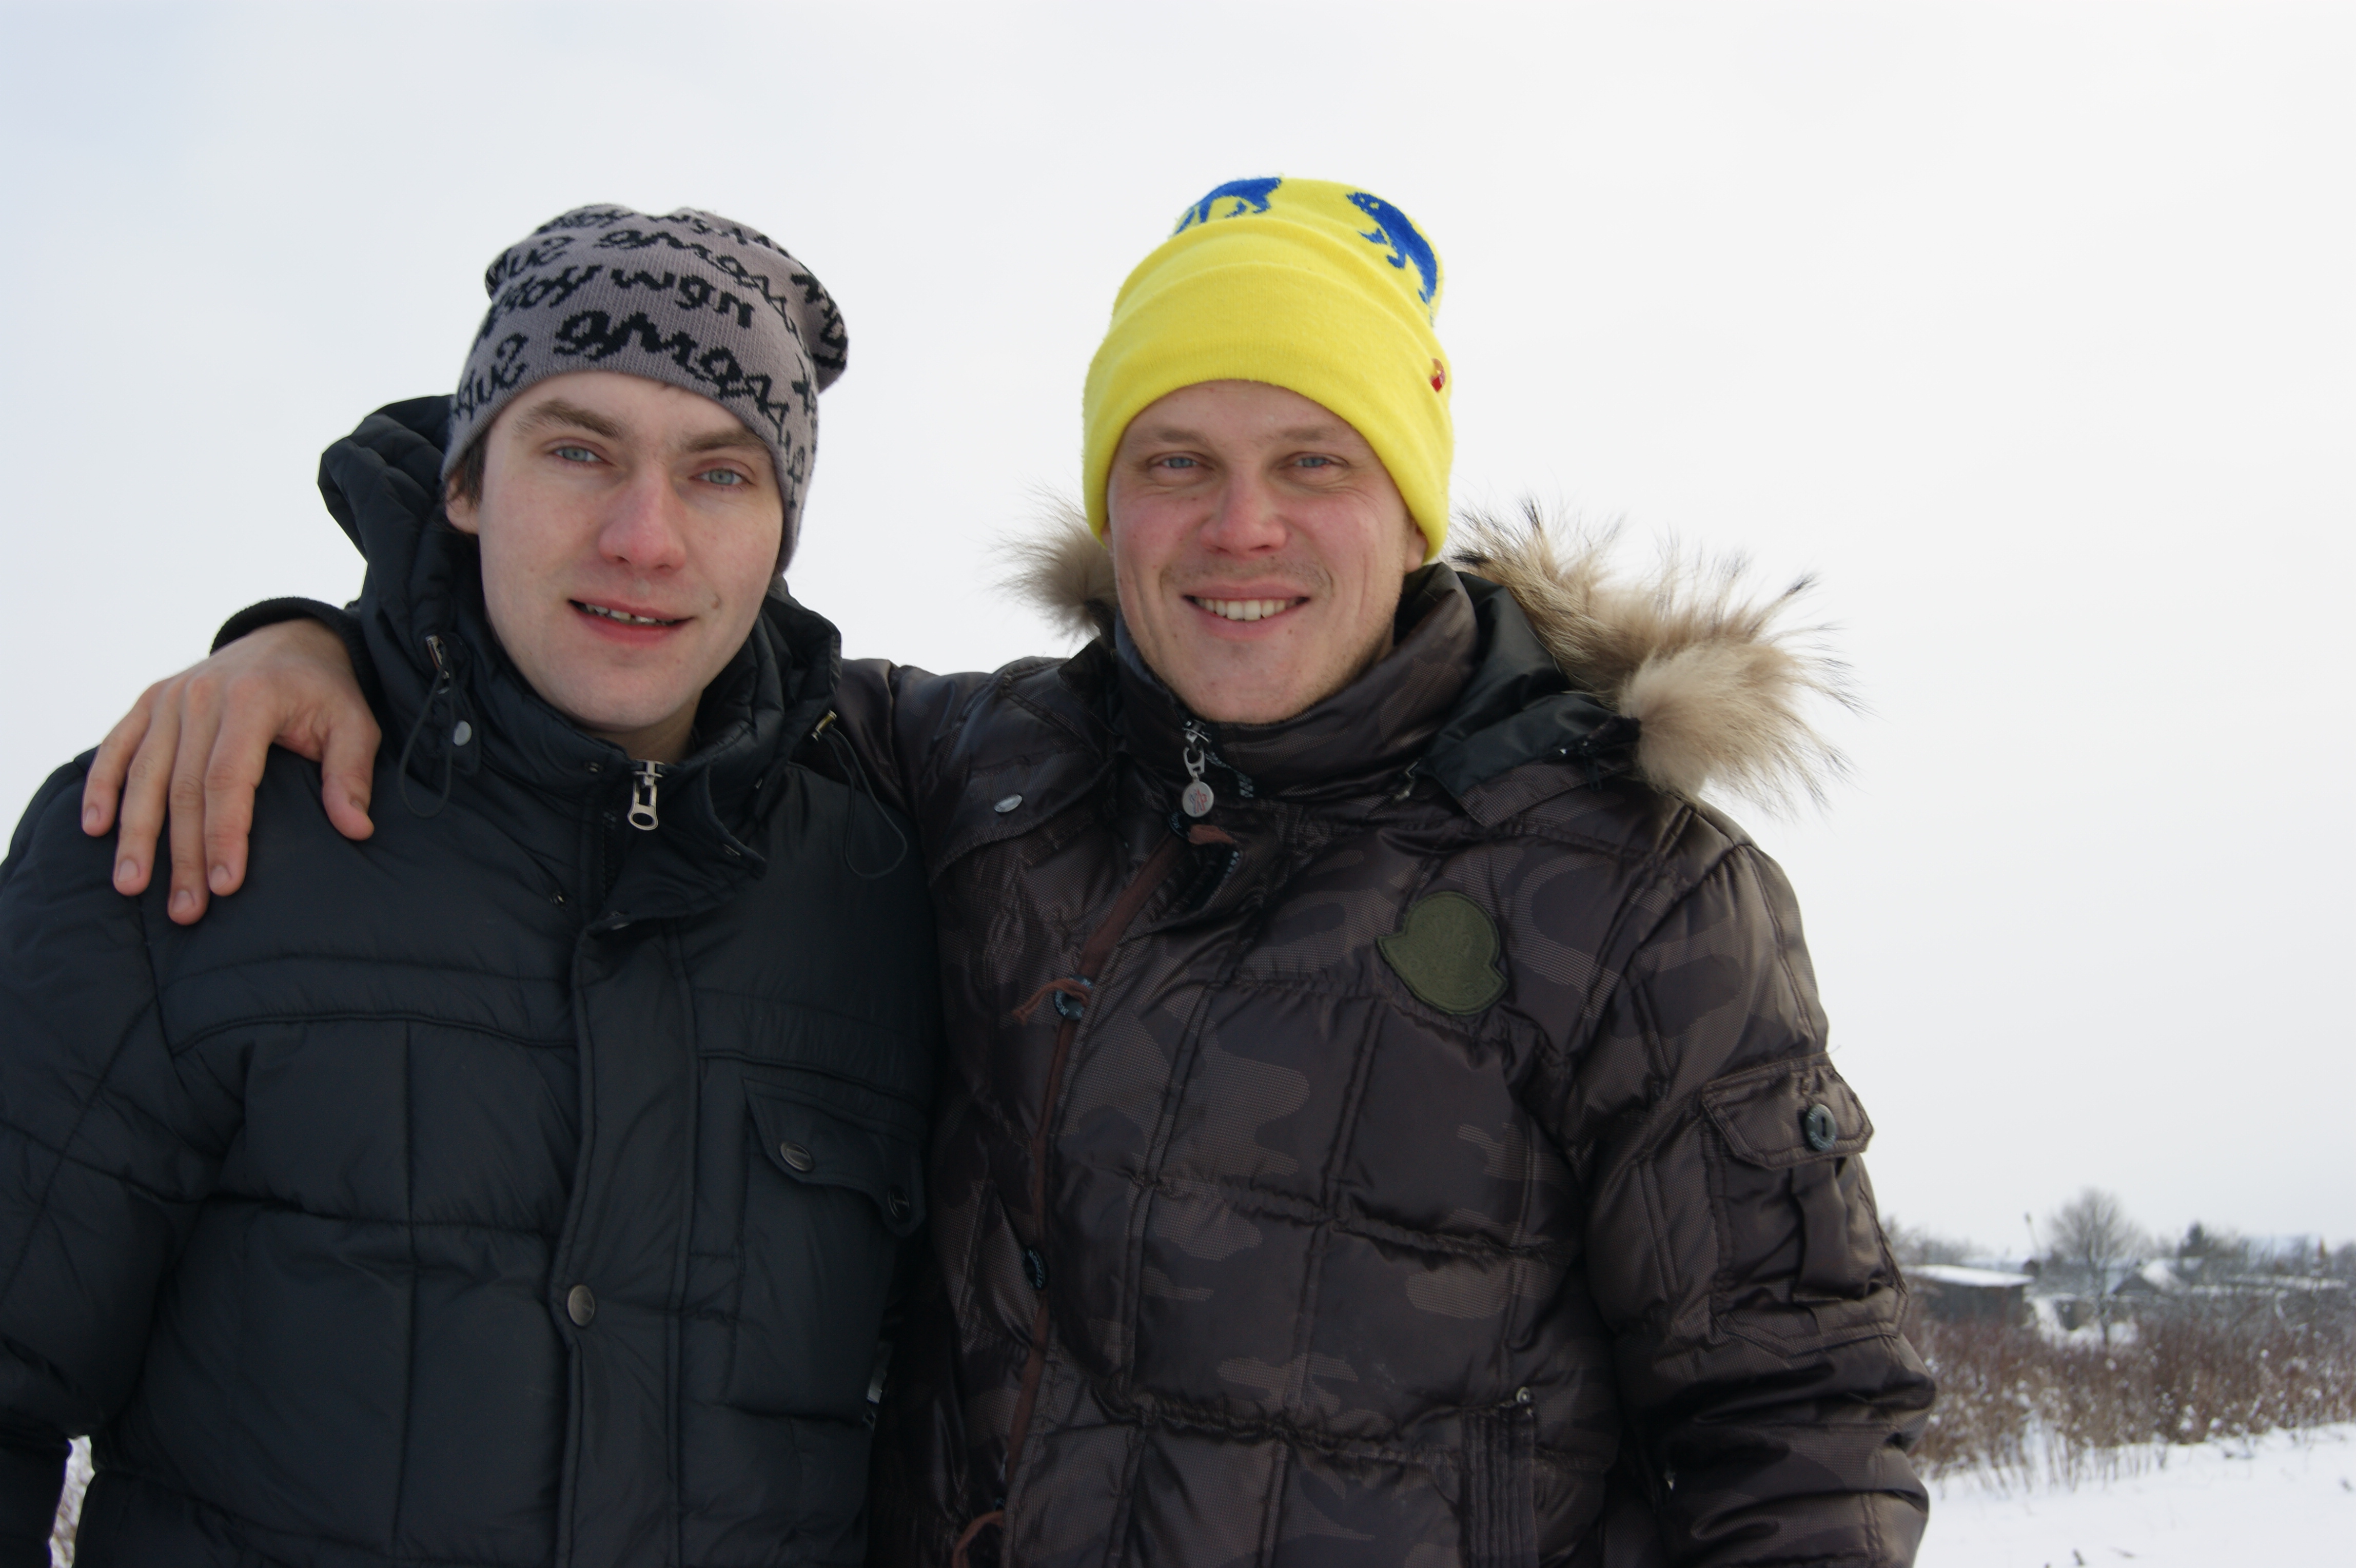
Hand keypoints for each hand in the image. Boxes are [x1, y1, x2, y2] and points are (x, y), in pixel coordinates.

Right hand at [81, 619, 379, 924]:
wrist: (290, 637)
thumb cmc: (324, 690)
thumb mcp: (353, 723)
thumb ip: (350, 775)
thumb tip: (356, 829)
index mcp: (251, 699)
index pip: (229, 780)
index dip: (224, 836)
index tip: (224, 886)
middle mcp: (201, 695)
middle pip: (183, 788)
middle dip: (181, 853)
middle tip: (183, 909)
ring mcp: (169, 697)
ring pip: (143, 774)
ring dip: (135, 834)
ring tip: (130, 885)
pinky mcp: (150, 700)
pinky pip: (117, 746)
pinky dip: (102, 786)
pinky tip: (95, 828)